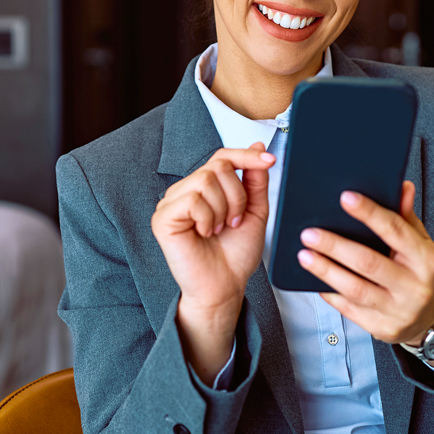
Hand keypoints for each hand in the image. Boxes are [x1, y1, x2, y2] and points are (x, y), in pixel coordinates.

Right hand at [151, 143, 273, 380]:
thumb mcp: (254, 212)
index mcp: (205, 188)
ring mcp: (171, 203)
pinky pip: (192, 200)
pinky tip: (205, 233)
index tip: (270, 159)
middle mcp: (186, 191)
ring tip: (220, 229)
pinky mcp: (162, 218)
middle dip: (237, 195)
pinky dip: (207, 218)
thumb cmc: (235, 256)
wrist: (225, 287)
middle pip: (217, 166)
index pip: (223, 157)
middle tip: (234, 221)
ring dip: (224, 208)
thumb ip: (255, 181)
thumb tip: (256, 147)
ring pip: (205, 180)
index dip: (246, 155)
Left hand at [296, 182, 433, 359]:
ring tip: (304, 255)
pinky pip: (348, 309)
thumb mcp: (419, 244)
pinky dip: (329, 292)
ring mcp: (397, 311)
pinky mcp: (381, 328)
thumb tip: (402, 187)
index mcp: (426, 260)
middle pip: (368, 262)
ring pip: (354, 288)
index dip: (370, 213)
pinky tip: (313, 279)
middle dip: (336, 246)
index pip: (395, 231)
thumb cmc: (418, 272)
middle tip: (310, 233)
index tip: (346, 198)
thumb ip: (406, 217)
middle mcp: (414, 287)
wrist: (428, 317)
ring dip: (325, 270)